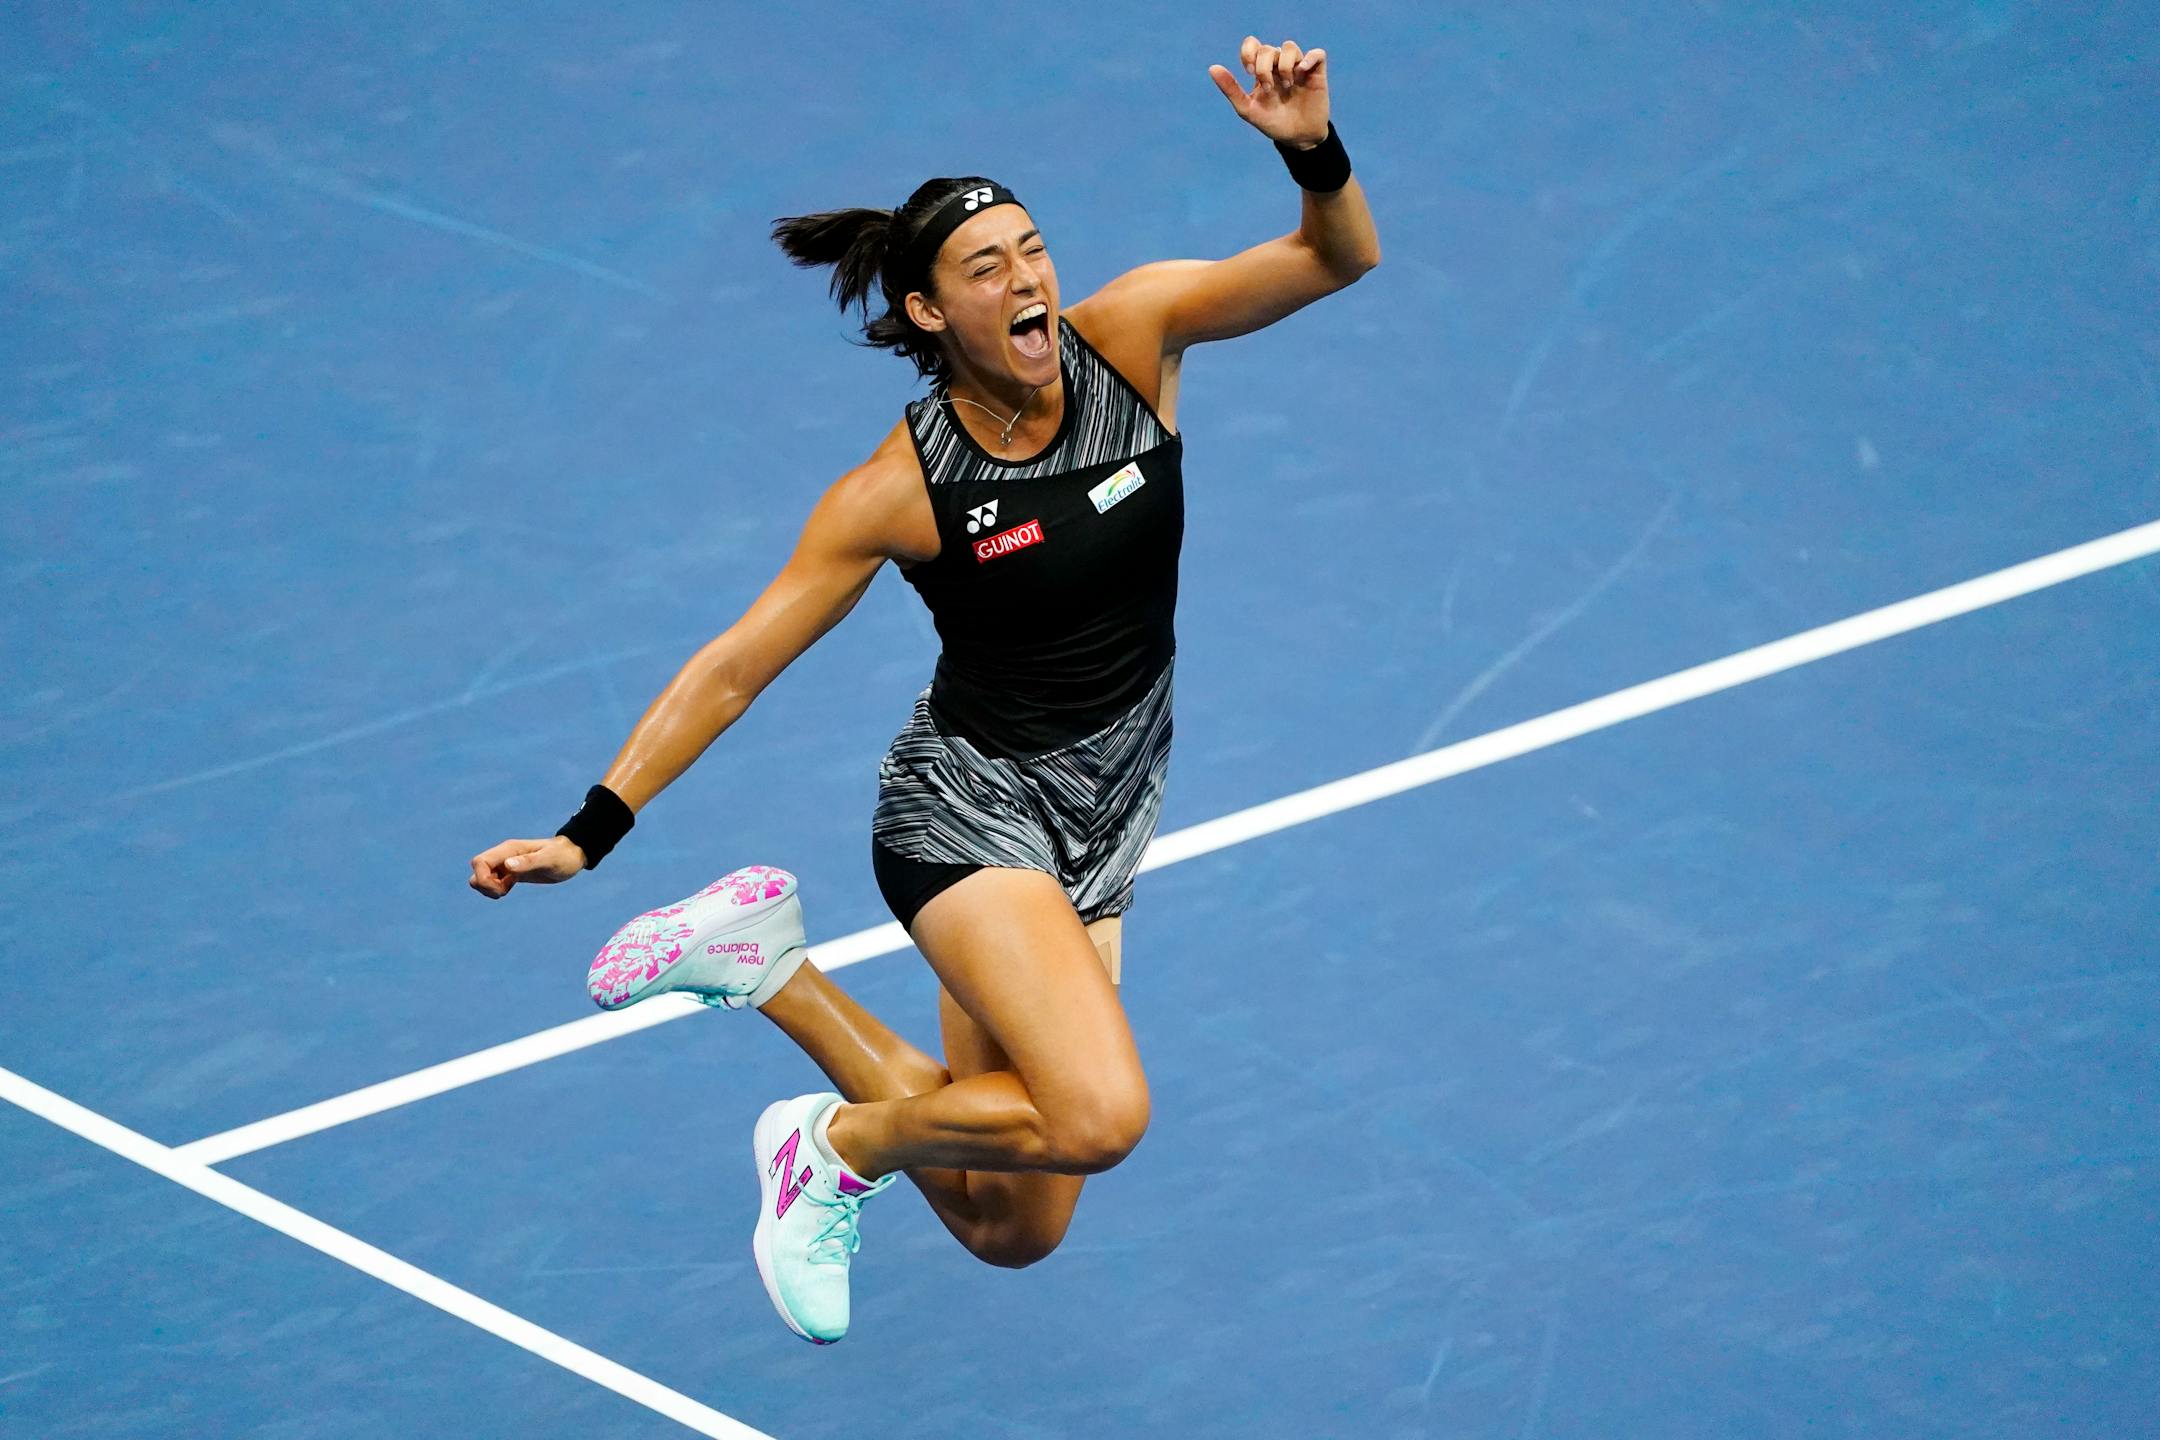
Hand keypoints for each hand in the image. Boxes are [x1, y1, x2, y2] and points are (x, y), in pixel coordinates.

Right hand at [469, 835, 585, 897]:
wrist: (573, 855)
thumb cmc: (563, 856)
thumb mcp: (549, 860)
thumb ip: (529, 862)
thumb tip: (507, 865)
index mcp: (509, 849)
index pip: (479, 862)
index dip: (483, 878)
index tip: (501, 889)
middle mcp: (504, 855)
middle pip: (477, 870)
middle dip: (484, 885)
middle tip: (504, 891)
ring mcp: (506, 863)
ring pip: (481, 876)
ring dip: (488, 888)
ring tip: (507, 890)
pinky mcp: (511, 872)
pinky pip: (492, 881)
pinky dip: (495, 888)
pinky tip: (509, 888)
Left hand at [1208, 36, 1329, 147]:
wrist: (1297, 139)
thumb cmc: (1272, 124)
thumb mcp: (1248, 109)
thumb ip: (1231, 89)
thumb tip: (1212, 67)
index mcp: (1262, 70)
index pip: (1253, 45)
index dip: (1249, 52)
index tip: (1249, 71)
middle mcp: (1279, 65)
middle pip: (1268, 49)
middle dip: (1264, 68)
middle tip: (1268, 89)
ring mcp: (1298, 68)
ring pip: (1289, 47)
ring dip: (1284, 64)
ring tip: (1287, 85)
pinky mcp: (1316, 73)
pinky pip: (1317, 54)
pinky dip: (1310, 58)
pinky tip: (1301, 72)